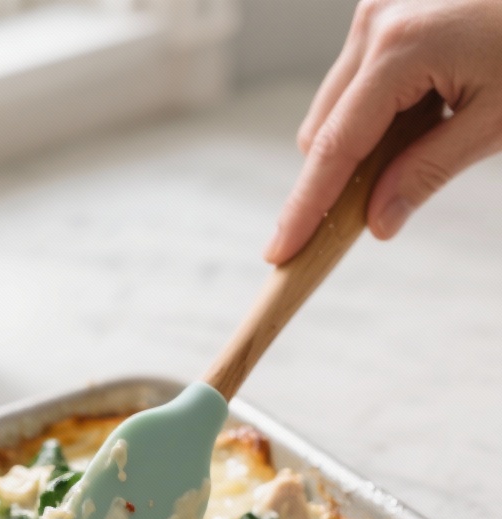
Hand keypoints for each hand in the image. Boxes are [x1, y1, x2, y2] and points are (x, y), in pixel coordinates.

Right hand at [265, 0, 501, 263]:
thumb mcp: (495, 123)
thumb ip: (429, 172)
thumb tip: (377, 223)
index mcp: (399, 49)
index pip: (335, 147)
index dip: (306, 208)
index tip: (280, 253)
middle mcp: (375, 25)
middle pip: (322, 131)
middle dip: (334, 181)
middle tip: (368, 218)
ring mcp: (377, 14)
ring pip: (335, 109)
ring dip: (360, 147)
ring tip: (424, 141)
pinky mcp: (386, 15)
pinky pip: (357, 85)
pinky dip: (375, 117)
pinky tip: (424, 114)